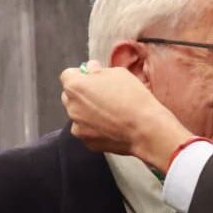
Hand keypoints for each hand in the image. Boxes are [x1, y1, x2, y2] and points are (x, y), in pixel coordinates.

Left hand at [60, 61, 188, 169]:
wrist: (144, 129)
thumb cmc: (133, 98)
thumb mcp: (118, 73)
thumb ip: (98, 71)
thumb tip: (91, 70)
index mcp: (75, 87)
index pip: (67, 76)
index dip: (81, 75)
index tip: (93, 77)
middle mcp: (71, 107)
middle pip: (70, 96)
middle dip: (82, 94)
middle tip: (103, 94)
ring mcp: (78, 127)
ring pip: (78, 115)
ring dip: (88, 112)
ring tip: (111, 112)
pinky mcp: (87, 142)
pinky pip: (87, 131)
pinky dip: (95, 128)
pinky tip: (112, 126)